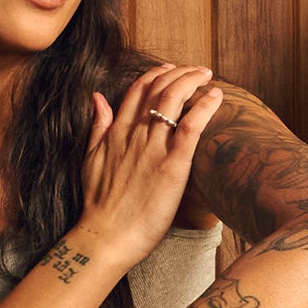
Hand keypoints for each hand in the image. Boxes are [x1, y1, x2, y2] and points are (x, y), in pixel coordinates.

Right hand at [76, 64, 225, 270]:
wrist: (106, 237)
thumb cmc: (99, 206)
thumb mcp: (90, 159)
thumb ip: (97, 126)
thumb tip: (97, 97)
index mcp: (117, 133)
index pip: (138, 90)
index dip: (156, 74)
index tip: (171, 70)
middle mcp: (135, 135)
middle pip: (158, 88)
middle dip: (180, 72)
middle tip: (197, 71)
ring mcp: (153, 149)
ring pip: (174, 100)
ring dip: (193, 81)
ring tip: (208, 76)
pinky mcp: (171, 167)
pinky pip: (190, 127)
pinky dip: (204, 107)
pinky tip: (216, 97)